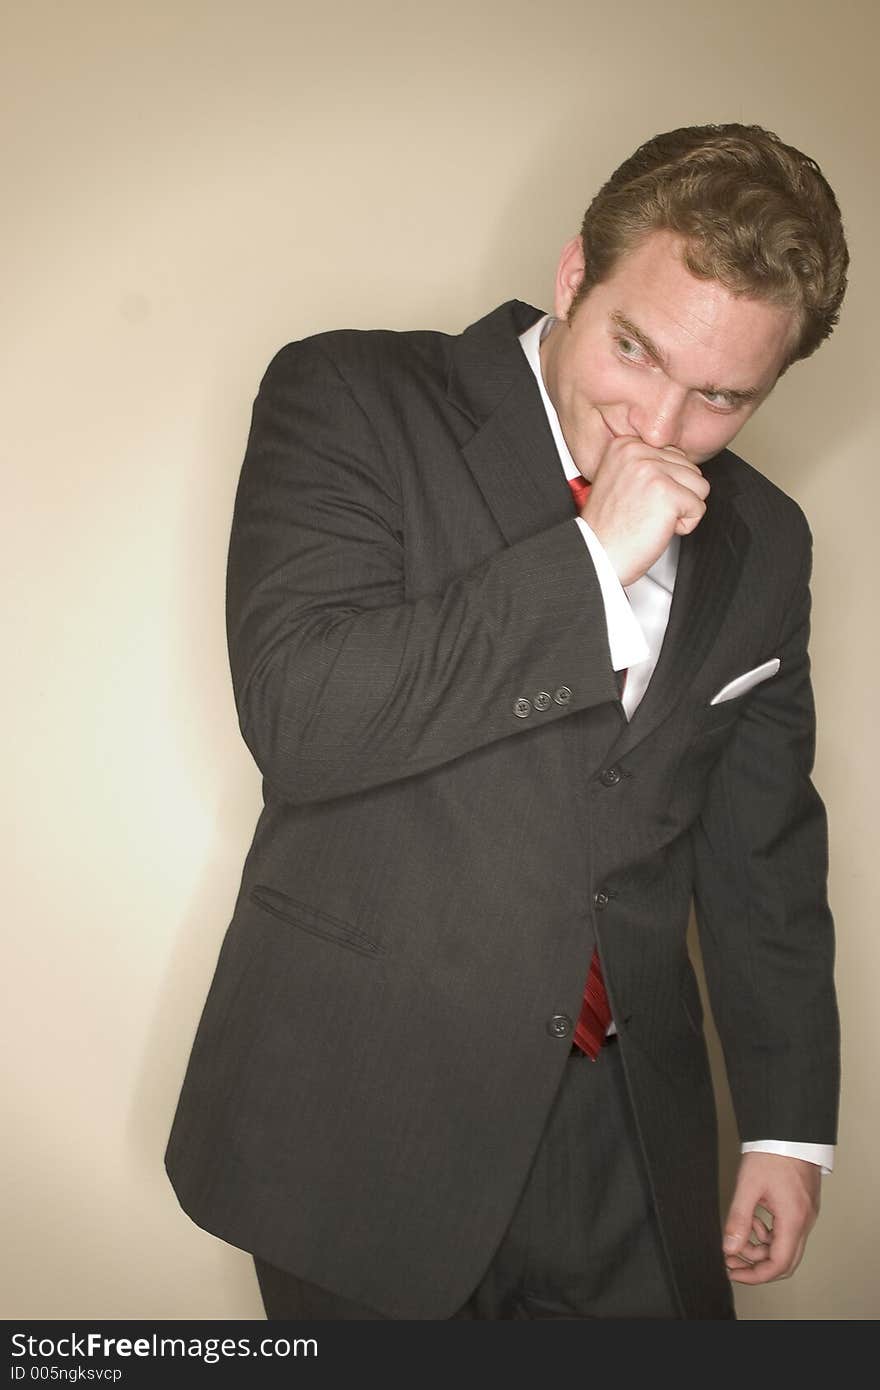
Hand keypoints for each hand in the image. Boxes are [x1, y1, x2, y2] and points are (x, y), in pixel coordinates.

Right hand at [578, 431, 709, 585]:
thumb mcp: (620, 480)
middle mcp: (638, 452)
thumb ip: (647, 463)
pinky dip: (684, 526)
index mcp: (625, 444)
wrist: (597, 556)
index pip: (674, 455)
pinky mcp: (668, 494)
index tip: (638, 499)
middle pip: (690, 469)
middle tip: (644, 512)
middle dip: (675, 496)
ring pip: (699, 486)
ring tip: (651, 518)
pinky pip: (699, 508)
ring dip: (681, 509)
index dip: (664, 484)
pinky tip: (656, 528)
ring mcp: (653, 471)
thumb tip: (680, 460)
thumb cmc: (609, 528)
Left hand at [722, 1152, 821, 1284]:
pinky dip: (769, 1233)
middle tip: (732, 1261)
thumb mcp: (748, 1187)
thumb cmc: (772, 1153)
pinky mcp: (802, 1206)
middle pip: (785, 1261)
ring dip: (761, 1248)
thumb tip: (729, 1248)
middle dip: (757, 1265)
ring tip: (738, 1237)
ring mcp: (805, 1214)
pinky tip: (753, 1222)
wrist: (789, 1131)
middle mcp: (804, 1221)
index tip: (735, 1272)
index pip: (779, 1264)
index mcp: (793, 1220)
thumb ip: (738, 1220)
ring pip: (785, 1246)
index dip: (755, 1275)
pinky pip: (787, 1231)